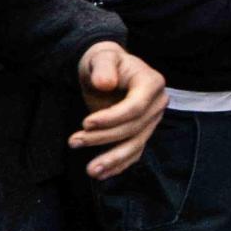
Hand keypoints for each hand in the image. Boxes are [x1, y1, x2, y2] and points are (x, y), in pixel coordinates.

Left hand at [73, 42, 166, 179]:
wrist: (106, 71)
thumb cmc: (103, 62)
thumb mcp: (101, 57)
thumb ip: (103, 67)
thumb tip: (106, 83)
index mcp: (152, 82)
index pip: (136, 107)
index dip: (112, 119)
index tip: (85, 123)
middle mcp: (157, 103)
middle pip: (134, 128)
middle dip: (104, 138)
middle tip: (74, 141)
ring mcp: (152, 119)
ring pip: (136, 144)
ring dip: (113, 159)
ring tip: (90, 170)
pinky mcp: (143, 132)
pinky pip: (134, 152)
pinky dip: (119, 165)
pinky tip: (102, 174)